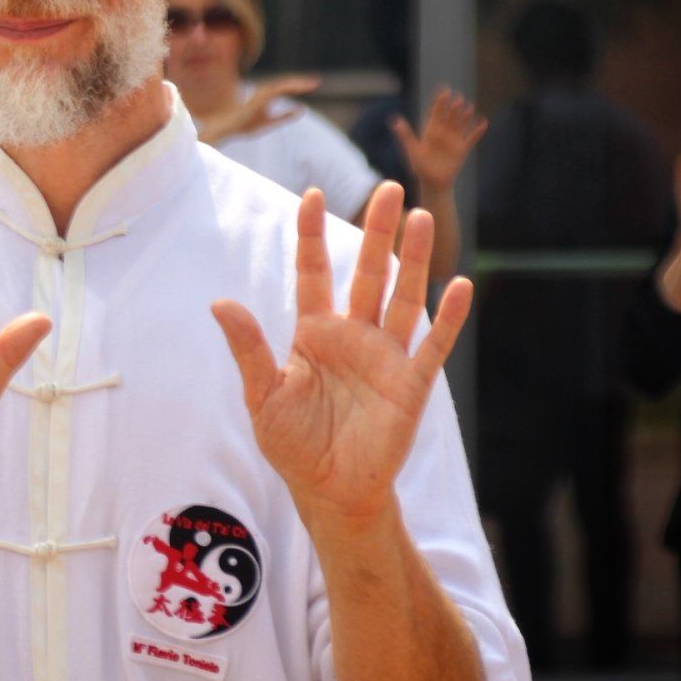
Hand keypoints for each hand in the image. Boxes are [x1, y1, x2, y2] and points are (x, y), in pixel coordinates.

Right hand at [196, 75, 317, 144]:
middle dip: (302, 82)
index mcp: (268, 95)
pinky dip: (288, 87)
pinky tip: (298, 87)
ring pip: (283, 84)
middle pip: (287, 83)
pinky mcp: (260, 96)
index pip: (287, 87)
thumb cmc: (246, 125)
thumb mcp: (270, 122)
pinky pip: (277, 90)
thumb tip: (302, 110)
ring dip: (297, 83)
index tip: (314, 84)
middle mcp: (265, 91)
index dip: (300, 85)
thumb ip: (285, 116)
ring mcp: (262, 92)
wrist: (229, 127)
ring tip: (311, 84)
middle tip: (317, 82)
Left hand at [213, 183, 470, 527]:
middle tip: (388, 188)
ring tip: (421, 218)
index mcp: (314, 333)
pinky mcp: (411, 384)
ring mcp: (385, 357)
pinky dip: (447, 317)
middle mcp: (353, 336)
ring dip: (414, 260)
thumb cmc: (293, 444)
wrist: (330, 492)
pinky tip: (460, 285)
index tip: (311, 194)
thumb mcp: (263, 395)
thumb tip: (220, 303)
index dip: (311, 235)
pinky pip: (433, 345)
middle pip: (367, 273)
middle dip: (376, 232)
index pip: (314, 272)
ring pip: (404, 297)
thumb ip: (249, 348)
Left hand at [391, 88, 486, 193]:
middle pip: (450, 117)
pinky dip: (477, 131)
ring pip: (461, 125)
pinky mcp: (462, 150)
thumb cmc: (420, 167)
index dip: (440, 102)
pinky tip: (483, 122)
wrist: (433, 183)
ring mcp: (454, 141)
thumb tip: (395, 121)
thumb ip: (405, 135)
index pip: (436, 113)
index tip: (445, 90)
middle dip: (454, 108)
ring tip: (469, 107)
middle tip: (458, 99)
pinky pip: (471, 139)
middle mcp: (443, 134)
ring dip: (465, 117)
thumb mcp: (412, 149)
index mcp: (431, 131)